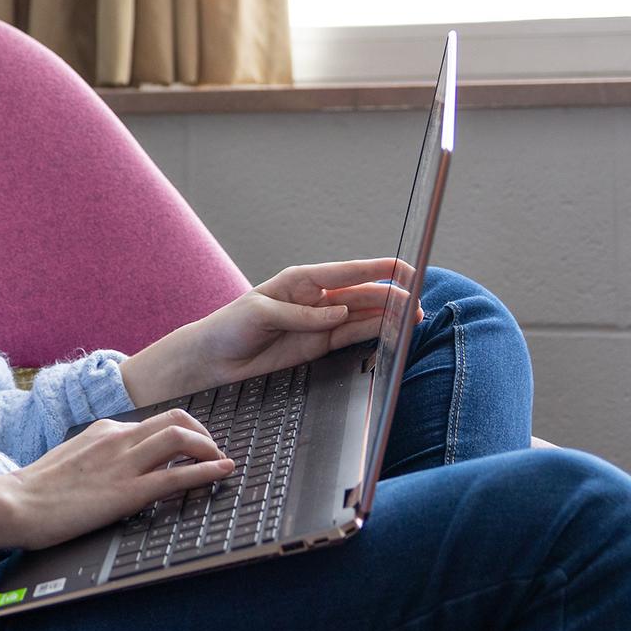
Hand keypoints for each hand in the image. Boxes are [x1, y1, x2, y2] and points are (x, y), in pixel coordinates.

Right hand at [0, 409, 235, 550]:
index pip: (153, 421)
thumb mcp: (72, 458)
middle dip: (203, 431)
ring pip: (180, 438)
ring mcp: (123, 463)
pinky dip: (207, 471)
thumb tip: (117, 465)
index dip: (181, 430)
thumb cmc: (37, 489)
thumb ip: (98, 455)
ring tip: (222, 460)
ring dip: (209, 447)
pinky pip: (176, 476)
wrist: (15, 503)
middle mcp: (117, 438)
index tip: (193, 443)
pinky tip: (222, 472)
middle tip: (214, 449)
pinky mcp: (127, 492)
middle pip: (175, 418)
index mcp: (104, 430)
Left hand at [125, 258, 422, 404]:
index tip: (408, 272)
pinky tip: (392, 335)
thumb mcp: (261, 314)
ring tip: (413, 323)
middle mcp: (317, 297)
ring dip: (389, 318)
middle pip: (365, 293)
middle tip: (418, 309)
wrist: (212, 360)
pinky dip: (374, 335)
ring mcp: (320, 321)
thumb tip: (338, 313)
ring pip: (364, 315)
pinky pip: (352, 337)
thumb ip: (301, 314)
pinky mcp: (318, 344)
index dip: (382, 270)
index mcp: (302, 279)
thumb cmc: (228, 327)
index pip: (351, 270)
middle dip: (393, 298)